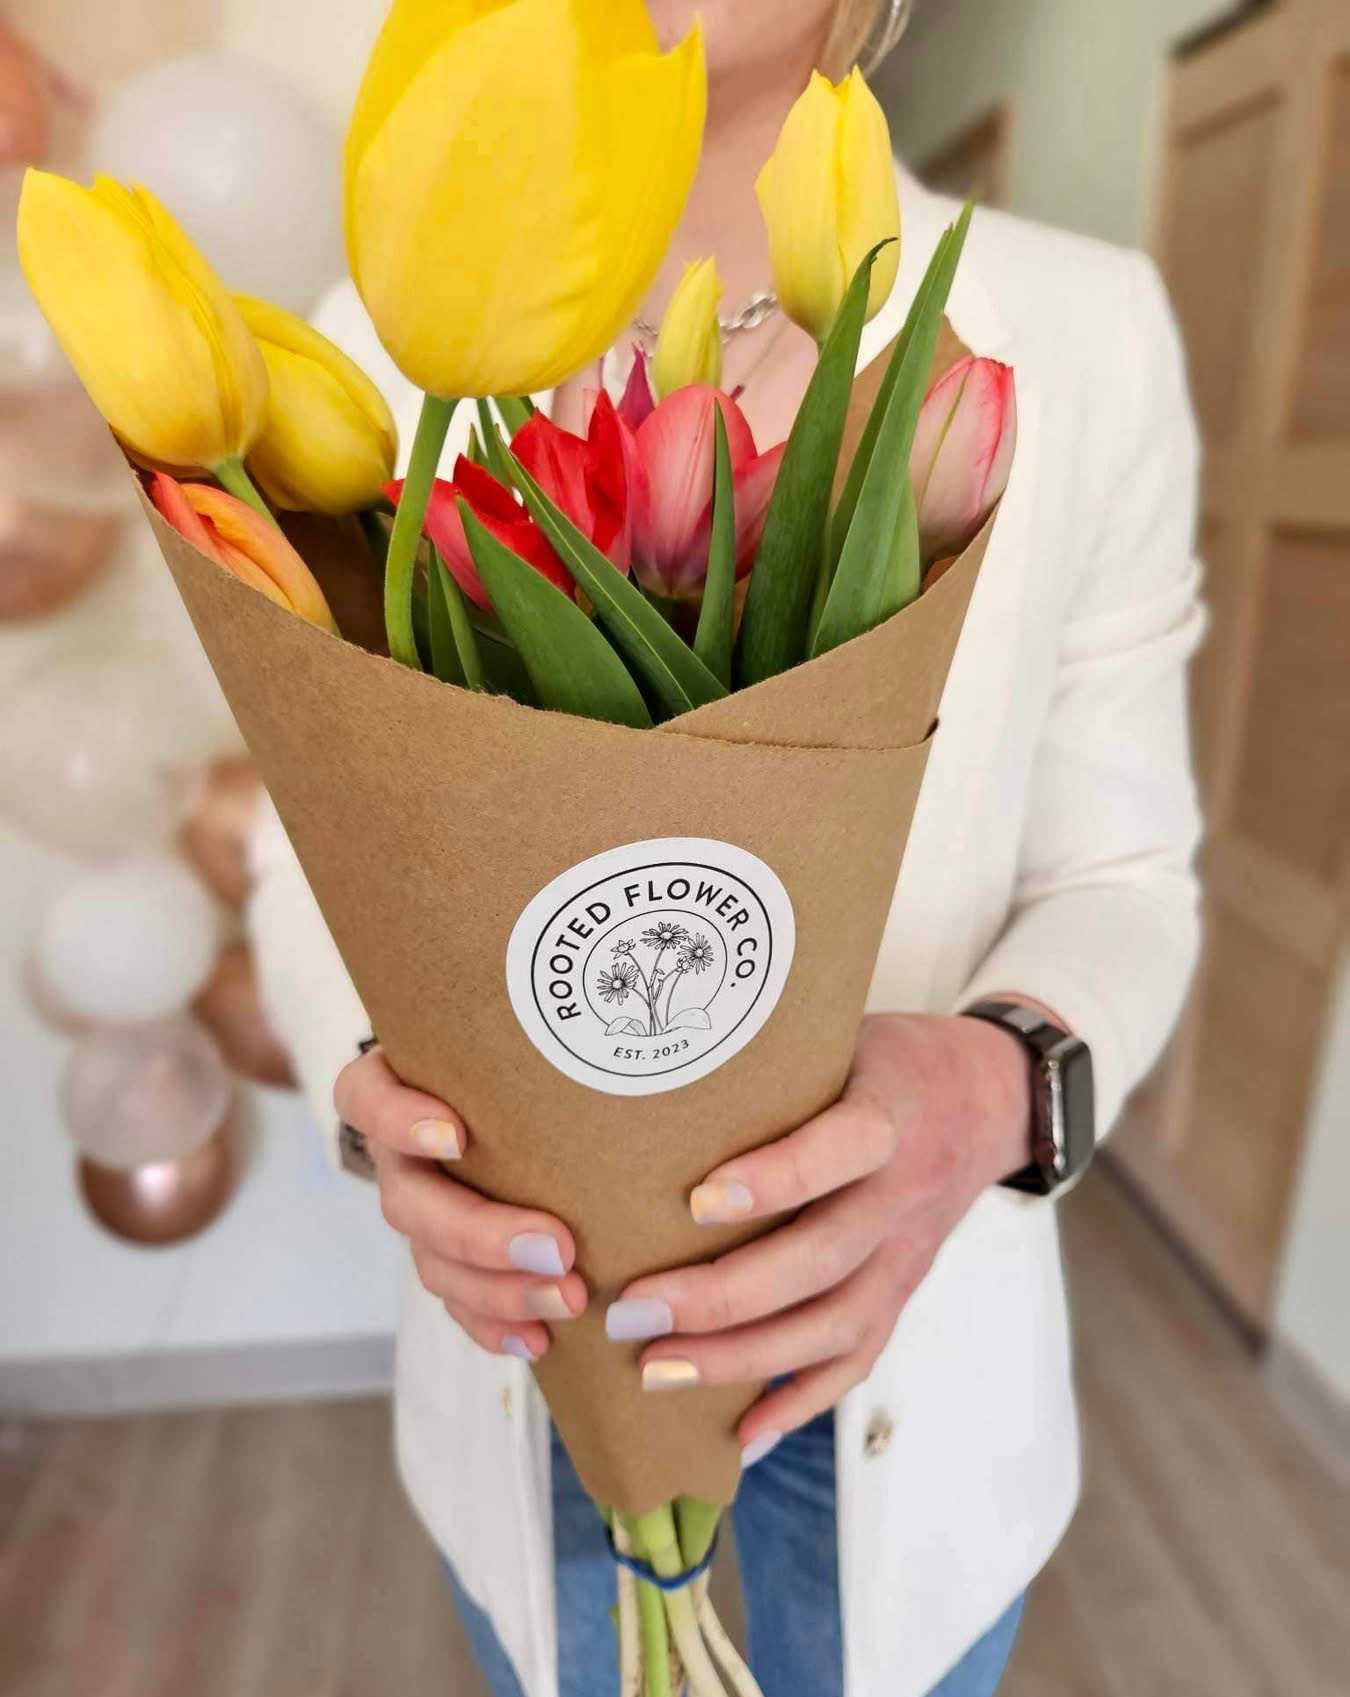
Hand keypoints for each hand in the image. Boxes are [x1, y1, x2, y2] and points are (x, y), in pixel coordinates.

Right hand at [333, 1047, 585, 1361]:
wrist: (524, 1096)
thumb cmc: (524, 1056)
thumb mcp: (521, 1036)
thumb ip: (547, 1036)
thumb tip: (619, 1027)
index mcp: (396, 1090)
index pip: (367, 1098)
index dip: (398, 1122)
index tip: (454, 1137)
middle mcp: (400, 1155)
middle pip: (409, 1202)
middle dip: (480, 1235)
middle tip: (555, 1248)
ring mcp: (421, 1210)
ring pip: (434, 1263)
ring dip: (499, 1291)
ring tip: (569, 1300)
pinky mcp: (448, 1258)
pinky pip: (458, 1303)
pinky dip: (496, 1324)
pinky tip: (538, 1340)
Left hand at [605, 1012, 1032, 1460]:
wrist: (991, 1098)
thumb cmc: (886, 1060)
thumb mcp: (843, 1034)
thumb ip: (775, 1057)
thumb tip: (655, 1063)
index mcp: (891, 1114)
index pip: (842, 1149)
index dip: (776, 1177)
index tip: (695, 1201)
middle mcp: (903, 1193)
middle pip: (824, 1257)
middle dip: (723, 1295)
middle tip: (632, 1311)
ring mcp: (907, 1253)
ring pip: (835, 1324)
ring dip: (743, 1358)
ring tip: (655, 1372)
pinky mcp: (904, 1292)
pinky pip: (858, 1360)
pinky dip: (798, 1403)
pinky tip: (739, 1434)